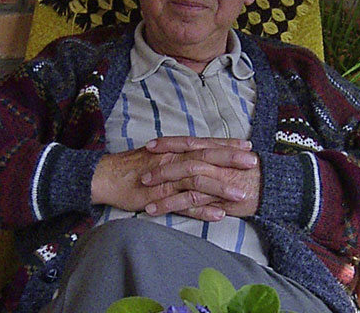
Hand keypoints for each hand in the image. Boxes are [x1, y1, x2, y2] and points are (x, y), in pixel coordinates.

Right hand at [91, 137, 257, 219]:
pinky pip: (184, 205)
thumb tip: (201, 154)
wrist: (107, 176)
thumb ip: (180, 154)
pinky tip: (219, 215)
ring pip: (198, 182)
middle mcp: (173, 161)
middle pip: (206, 158)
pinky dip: (202, 211)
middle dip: (231, 160)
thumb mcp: (160, 154)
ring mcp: (167, 180)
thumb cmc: (135, 165)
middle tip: (252, 163)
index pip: (205, 144)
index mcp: (175, 150)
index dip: (227, 145)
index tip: (247, 146)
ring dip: (221, 188)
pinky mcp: (159, 198)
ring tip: (242, 195)